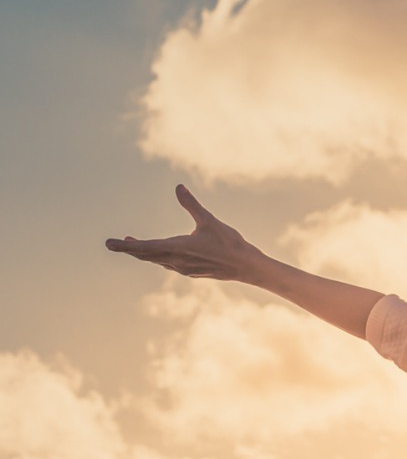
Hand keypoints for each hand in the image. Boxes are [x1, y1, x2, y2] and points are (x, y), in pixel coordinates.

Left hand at [105, 185, 267, 282]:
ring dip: (143, 253)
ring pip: (156, 261)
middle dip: (130, 249)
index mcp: (177, 248)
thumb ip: (191, 204)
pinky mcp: (191, 271)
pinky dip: (157, 257)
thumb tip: (178, 187)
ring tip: (133, 244)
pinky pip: (167, 264)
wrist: (246, 267)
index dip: (124, 245)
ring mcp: (183, 268)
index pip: (143, 248)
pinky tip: (160, 254)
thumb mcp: (209, 220)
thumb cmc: (229, 243)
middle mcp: (176, 261)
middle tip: (113, 244)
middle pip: (146, 256)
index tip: (109, 243)